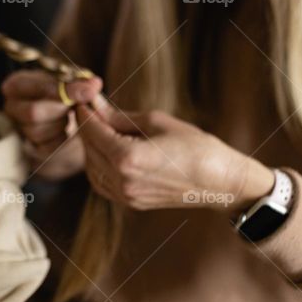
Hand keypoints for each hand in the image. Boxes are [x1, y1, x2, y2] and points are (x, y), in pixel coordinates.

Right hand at [1, 70, 103, 180]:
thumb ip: (79, 81)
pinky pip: (47, 147)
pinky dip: (61, 138)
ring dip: (61, 124)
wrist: (59, 114)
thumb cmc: (61, 91)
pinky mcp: (29, 147)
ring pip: (39, 131)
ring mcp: (18, 129)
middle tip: (80, 105)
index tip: (92, 89)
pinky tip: (64, 127)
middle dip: (62, 110)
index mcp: (15, 84)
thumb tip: (94, 84)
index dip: (67, 90)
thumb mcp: (67, 80)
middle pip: (33, 112)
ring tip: (68, 114)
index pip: (38, 87)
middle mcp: (11, 107)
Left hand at [76, 103, 273, 211]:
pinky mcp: (131, 203)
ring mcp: (126, 196)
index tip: (82, 98)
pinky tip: (106, 151)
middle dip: (86, 128)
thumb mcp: (156, 121)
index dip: (85, 112)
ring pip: (92, 168)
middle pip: (88, 149)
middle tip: (90, 110)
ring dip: (90, 147)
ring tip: (99, 128)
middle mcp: (122, 180)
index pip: (92, 131)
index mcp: (127, 158)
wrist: (219, 182)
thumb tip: (95, 104)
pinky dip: (98, 166)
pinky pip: (102, 183)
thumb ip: (119, 116)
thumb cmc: (194, 145)